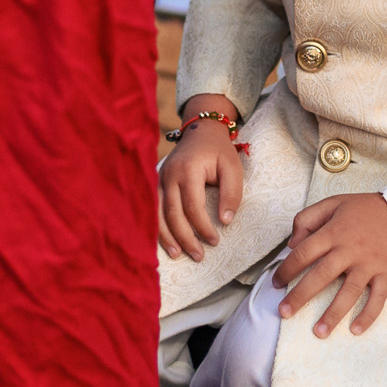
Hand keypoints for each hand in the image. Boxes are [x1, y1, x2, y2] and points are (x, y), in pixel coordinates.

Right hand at [156, 96, 243, 261]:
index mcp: (189, 170)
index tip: (215, 241)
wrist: (200, 130)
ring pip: (158, 214)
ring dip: (166, 237)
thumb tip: (225, 221)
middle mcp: (169, 175)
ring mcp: (159, 178)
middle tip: (199, 256)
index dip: (203, 227)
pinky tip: (163, 240)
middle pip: (173, 214)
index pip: (193, 207)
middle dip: (185, 238)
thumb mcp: (232, 168)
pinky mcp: (156, 182)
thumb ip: (231, 193)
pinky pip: (153, 208)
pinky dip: (157, 226)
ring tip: (177, 255)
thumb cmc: (218, 151)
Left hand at [273, 192, 386, 336]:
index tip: (276, 284)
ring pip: (348, 292)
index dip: (286, 269)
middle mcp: (349, 250)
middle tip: (284, 313)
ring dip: (332, 314)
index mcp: (334, 232)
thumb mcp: (333, 203)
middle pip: (320, 276)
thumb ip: (308, 218)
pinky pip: (378, 298)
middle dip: (300, 296)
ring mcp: (369, 264)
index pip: (304, 253)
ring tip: (318, 332)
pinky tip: (355, 330)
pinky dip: (368, 315)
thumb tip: (292, 244)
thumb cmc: (366, 208)